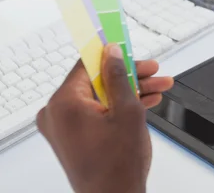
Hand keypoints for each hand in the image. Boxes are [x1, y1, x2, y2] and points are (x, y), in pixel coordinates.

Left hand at [37, 45, 173, 192]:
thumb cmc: (117, 167)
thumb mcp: (127, 111)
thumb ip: (118, 76)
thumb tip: (112, 53)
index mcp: (64, 103)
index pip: (87, 64)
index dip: (111, 54)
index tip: (125, 46)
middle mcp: (56, 114)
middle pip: (96, 81)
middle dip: (128, 76)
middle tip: (152, 72)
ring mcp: (63, 128)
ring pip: (99, 97)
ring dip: (128, 91)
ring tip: (157, 88)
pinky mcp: (72, 138)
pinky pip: (95, 113)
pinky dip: (116, 108)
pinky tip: (144, 102)